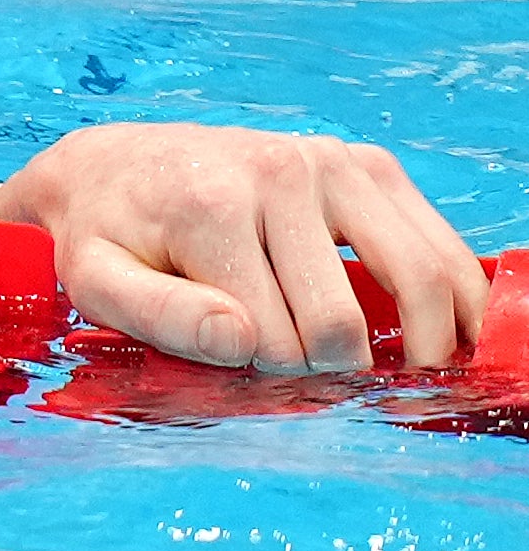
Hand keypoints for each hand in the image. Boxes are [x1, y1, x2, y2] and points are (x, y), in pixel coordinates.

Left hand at [0, 123, 488, 372]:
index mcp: (212, 207)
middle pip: (343, 321)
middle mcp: (282, 173)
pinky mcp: (369, 165)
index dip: (269, 378)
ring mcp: (334, 163)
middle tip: (320, 387)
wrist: (114, 165)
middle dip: (333, 370)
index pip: (277, 340)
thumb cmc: (106, 236)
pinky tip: (445, 337)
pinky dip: (454, 298)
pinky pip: (440, 243)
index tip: (253, 378)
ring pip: (419, 279)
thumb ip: (159, 316)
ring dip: (421, 346)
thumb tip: (242, 343)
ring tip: (407, 381)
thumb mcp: (96, 281)